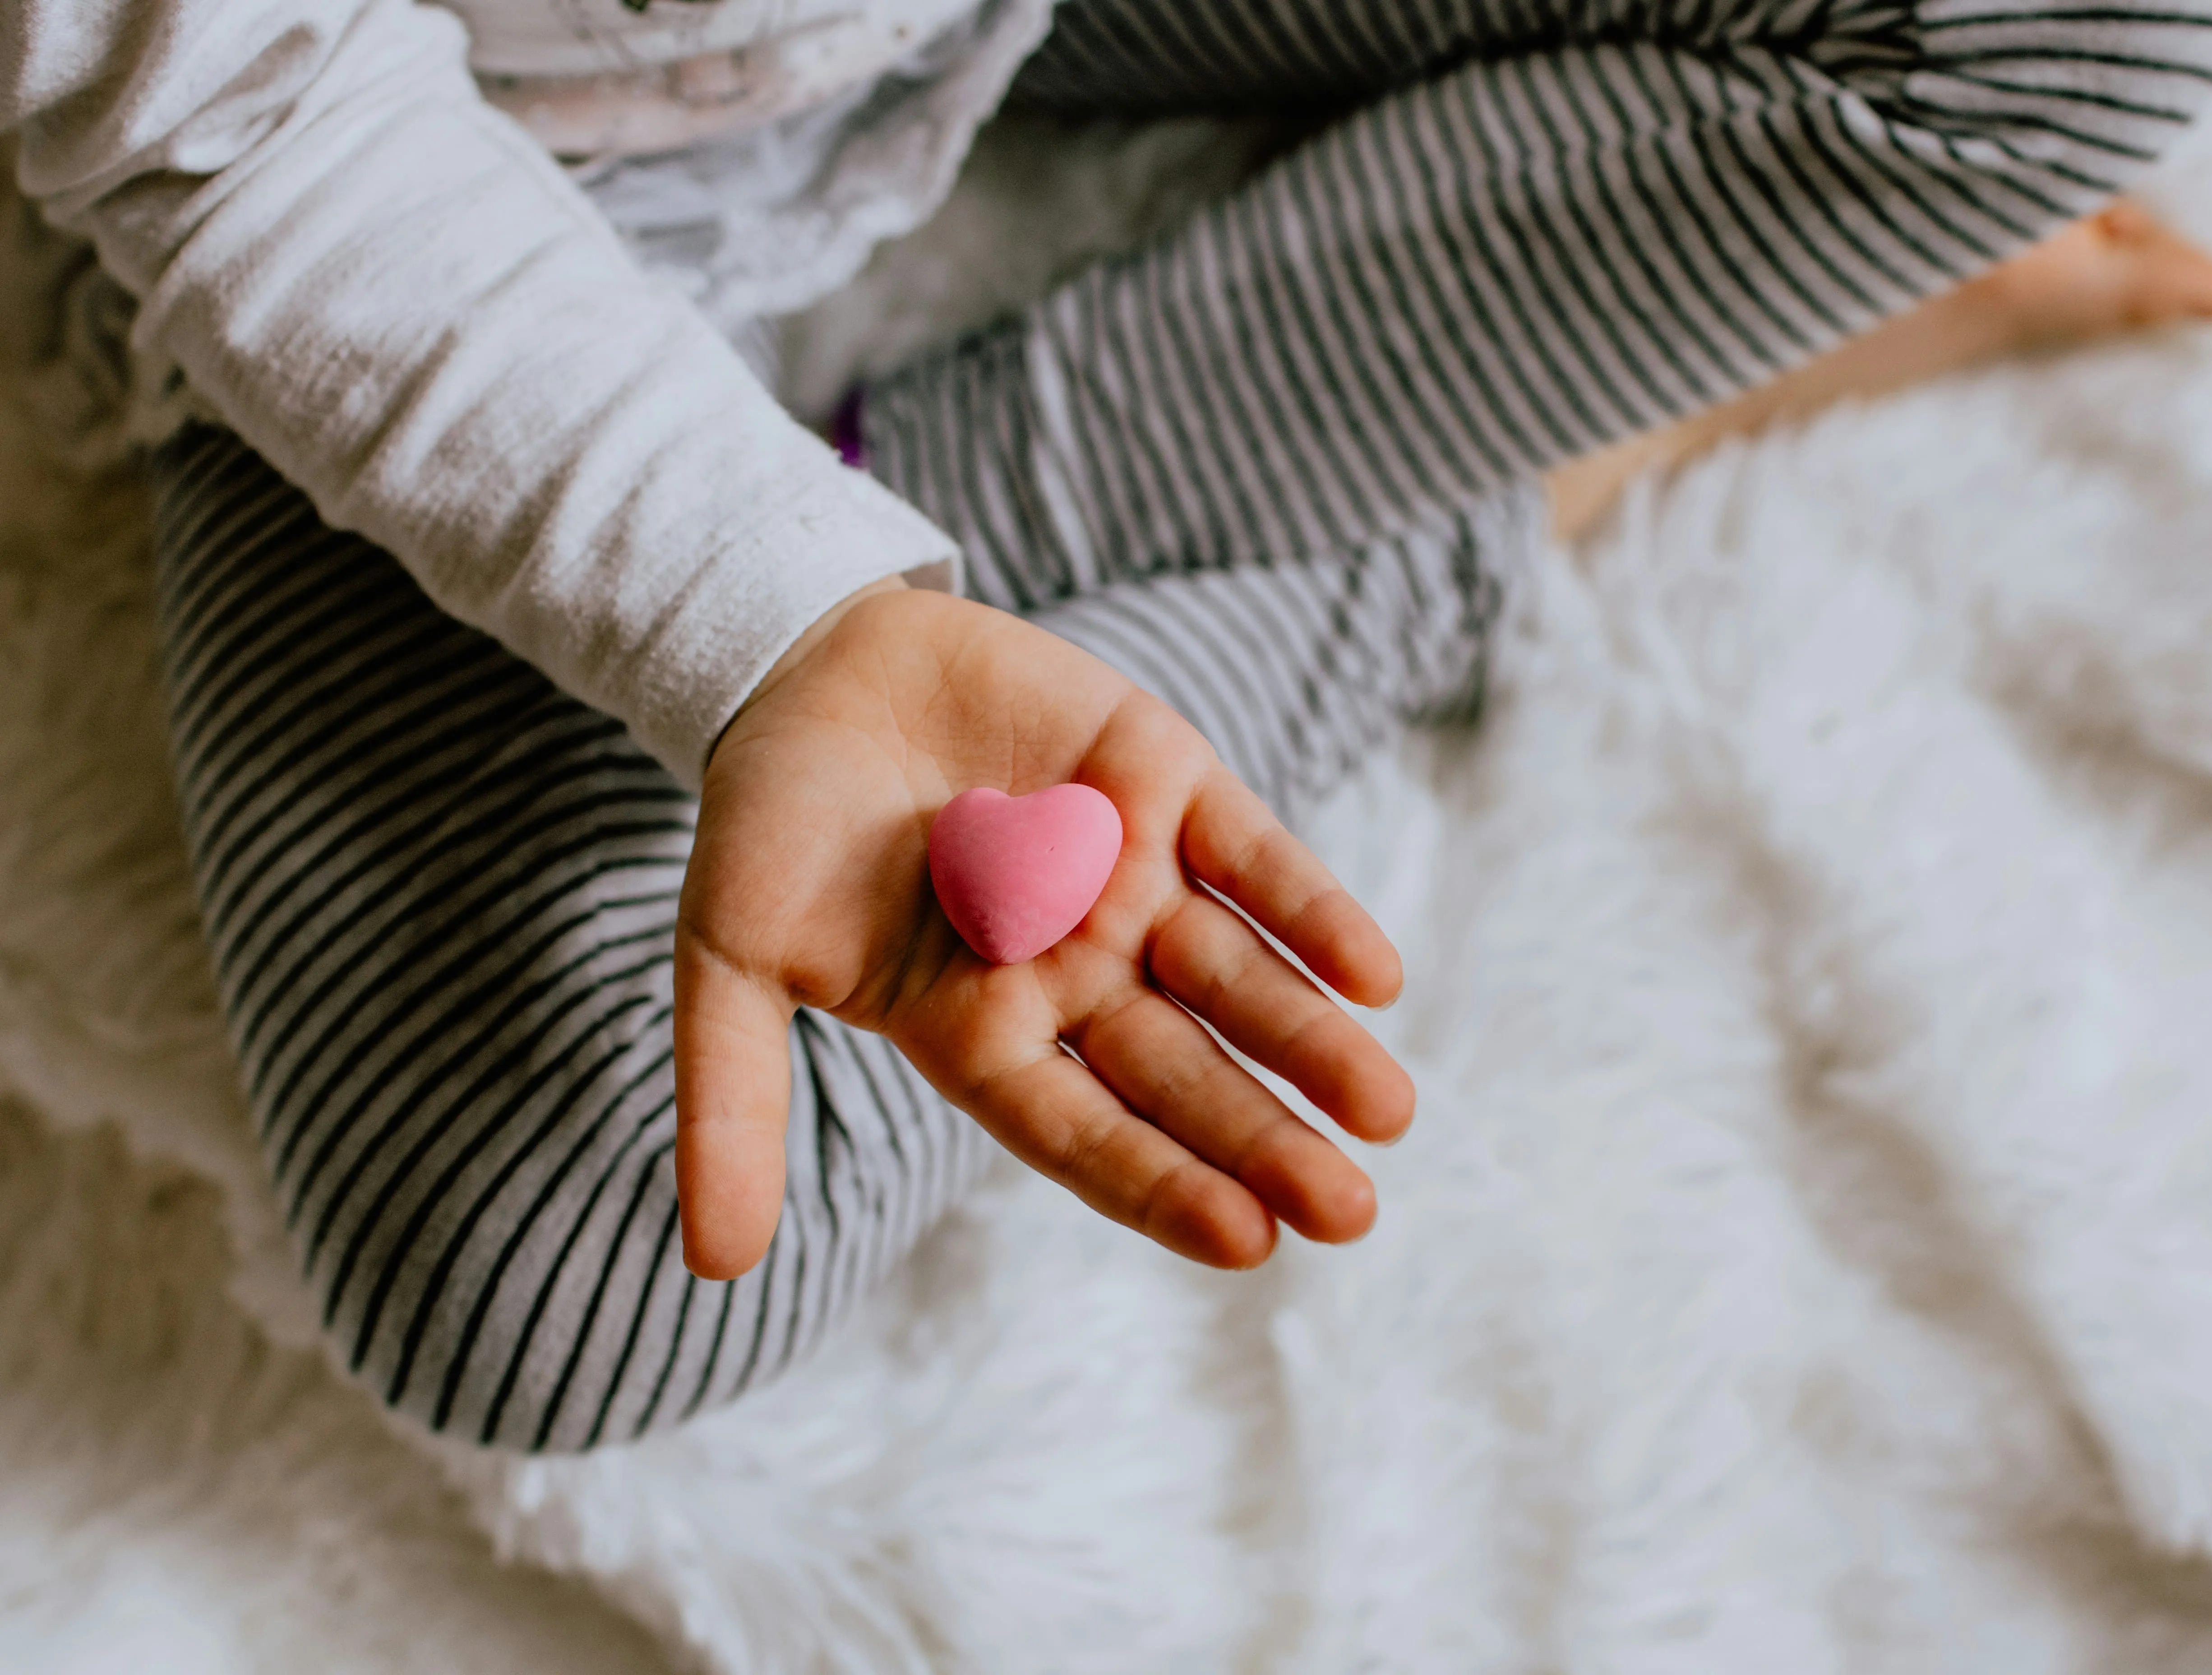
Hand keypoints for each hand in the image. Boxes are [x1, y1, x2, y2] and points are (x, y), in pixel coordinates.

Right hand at [674, 585, 1412, 1279]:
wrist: (807, 660)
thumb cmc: (771, 820)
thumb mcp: (735, 961)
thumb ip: (735, 1105)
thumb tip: (708, 1267)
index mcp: (985, 1030)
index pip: (1089, 1132)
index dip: (1163, 1185)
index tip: (1249, 1240)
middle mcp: (1074, 971)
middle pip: (1185, 1073)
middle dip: (1267, 1139)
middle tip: (1352, 1211)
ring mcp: (1128, 878)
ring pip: (1239, 976)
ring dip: (1313, 1039)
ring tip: (1385, 1110)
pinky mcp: (1167, 784)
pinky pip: (1256, 858)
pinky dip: (1314, 911)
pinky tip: (1376, 974)